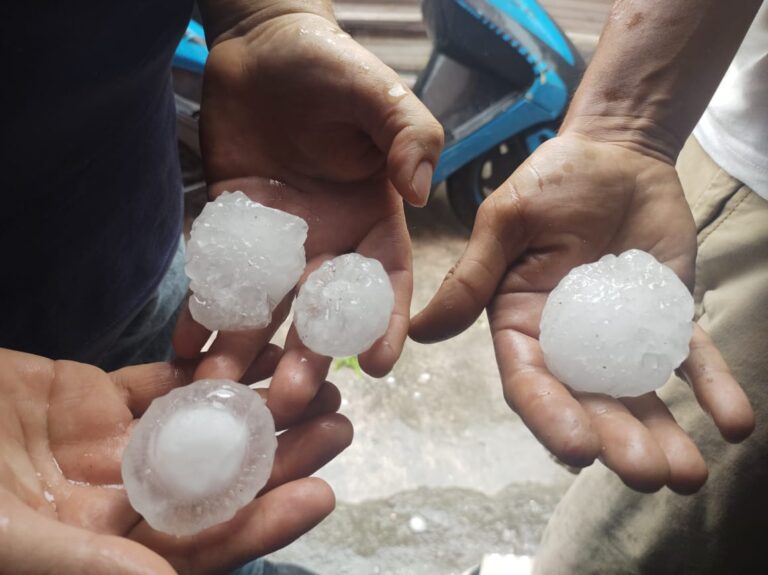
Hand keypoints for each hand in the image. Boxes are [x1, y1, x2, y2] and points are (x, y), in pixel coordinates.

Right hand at [0, 347, 350, 573]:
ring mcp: (104, 450)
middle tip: (341, 427)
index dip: (261, 523)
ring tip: (318, 383)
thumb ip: (88, 567)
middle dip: (279, 457)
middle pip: (214, 483)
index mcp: (98, 555)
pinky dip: (207, 365)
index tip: (321, 494)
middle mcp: (112, 507)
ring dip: (257, 407)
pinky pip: (161, 381)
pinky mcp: (90, 400)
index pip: (198, 545)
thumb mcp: (5, 536)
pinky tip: (254, 349)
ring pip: (197, 429)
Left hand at [175, 9, 442, 421]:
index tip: (379, 367)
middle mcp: (327, 241)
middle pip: (319, 312)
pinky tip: (184, 346)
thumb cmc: (331, 65)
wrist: (261, 43)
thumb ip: (412, 138)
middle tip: (286, 399)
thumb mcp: (382, 95)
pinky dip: (201, 310)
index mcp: (372, 219)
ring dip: (243, 349)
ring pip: (265, 306)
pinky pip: (217, 277)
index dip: (384, 324)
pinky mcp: (232, 228)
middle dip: (305, 357)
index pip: (385, 282)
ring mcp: (277, 240)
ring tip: (220, 390)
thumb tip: (422, 195)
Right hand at [410, 134, 753, 493]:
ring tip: (689, 474)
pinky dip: (714, 390)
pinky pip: (692, 359)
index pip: (531, 383)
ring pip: (639, 395)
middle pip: (589, 403)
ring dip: (664, 436)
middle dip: (617, 442)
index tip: (579, 450)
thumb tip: (418, 331)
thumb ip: (471, 277)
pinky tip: (734, 424)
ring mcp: (620, 336)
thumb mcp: (505, 222)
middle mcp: (568, 342)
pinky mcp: (666, 320)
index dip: (551, 418)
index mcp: (521, 324)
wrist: (615, 153)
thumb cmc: (551, 181)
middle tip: (648, 473)